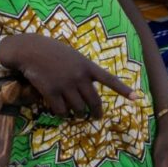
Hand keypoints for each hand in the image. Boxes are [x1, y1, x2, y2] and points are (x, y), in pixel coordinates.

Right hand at [1, 35, 134, 118]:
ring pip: (78, 108)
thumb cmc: (52, 50)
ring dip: (78, 113)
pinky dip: (62, 114)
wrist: (31, 50)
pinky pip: (61, 110)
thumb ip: (83, 70)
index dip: (123, 90)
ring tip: (77, 114)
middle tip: (97, 117)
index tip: (136, 98)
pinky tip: (61, 113)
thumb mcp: (74, 56)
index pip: (109, 79)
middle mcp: (80, 77)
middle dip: (96, 112)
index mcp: (88, 66)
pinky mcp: (51, 92)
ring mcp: (66, 85)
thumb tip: (87, 87)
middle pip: (94, 101)